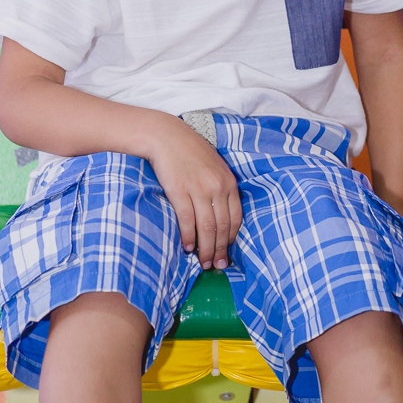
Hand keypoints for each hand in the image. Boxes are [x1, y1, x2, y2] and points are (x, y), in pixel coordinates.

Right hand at [146, 120, 241, 270]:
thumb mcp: (215, 167)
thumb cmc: (190, 152)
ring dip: (206, 249)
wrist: (166, 136)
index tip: (228, 253)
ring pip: (206, 228)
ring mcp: (198, 189)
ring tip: (203, 263)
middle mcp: (217, 187)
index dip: (232, 240)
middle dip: (220, 250)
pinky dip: (188, 236)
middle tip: (217, 266)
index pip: (236, 219)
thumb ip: (221, 188)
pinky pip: (187, 220)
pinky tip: (188, 247)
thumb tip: (222, 215)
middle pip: (222, 227)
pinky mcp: (179, 191)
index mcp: (229, 182)